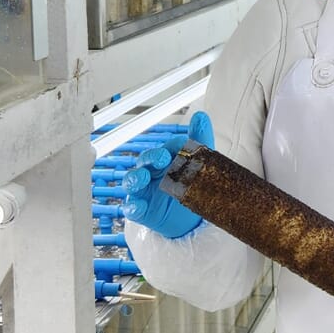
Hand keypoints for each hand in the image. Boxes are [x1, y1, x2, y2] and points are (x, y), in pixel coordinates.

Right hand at [121, 111, 214, 238]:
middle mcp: (151, 173)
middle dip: (151, 157)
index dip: (170, 147)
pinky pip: (132, 208)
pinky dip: (133, 206)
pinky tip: (139, 205)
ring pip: (132, 181)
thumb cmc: (191, 184)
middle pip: (144, 161)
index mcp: (163, 160)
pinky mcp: (142, 211)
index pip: (163, 149)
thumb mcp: (200, 161)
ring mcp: (144, 192)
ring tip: (143, 178)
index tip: (180, 146)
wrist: (193, 217)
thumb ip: (199, 138)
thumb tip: (201, 115)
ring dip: (135, 178)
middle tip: (162, 157)